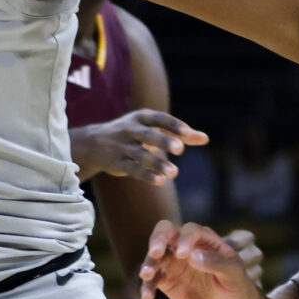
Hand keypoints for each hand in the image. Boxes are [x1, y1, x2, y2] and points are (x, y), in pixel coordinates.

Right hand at [71, 109, 204, 182]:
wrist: (92, 143)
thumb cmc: (132, 134)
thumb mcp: (152, 128)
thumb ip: (178, 133)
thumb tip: (205, 138)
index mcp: (141, 118)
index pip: (159, 119)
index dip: (173, 125)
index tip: (187, 133)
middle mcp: (130, 130)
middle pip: (148, 135)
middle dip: (163, 141)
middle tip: (180, 149)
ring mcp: (122, 147)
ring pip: (140, 155)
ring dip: (157, 163)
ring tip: (174, 173)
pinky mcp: (117, 163)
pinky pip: (132, 169)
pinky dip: (146, 175)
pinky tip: (161, 181)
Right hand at [138, 219, 259, 298]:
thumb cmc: (235, 284)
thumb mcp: (234, 273)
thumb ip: (216, 263)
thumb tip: (193, 256)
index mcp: (205, 239)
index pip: (190, 230)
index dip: (185, 239)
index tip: (183, 255)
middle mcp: (186, 246)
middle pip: (165, 231)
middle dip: (158, 239)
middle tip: (155, 252)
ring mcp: (174, 263)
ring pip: (154, 256)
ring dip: (148, 263)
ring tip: (147, 275)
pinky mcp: (166, 280)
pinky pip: (152, 280)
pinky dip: (147, 286)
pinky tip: (147, 297)